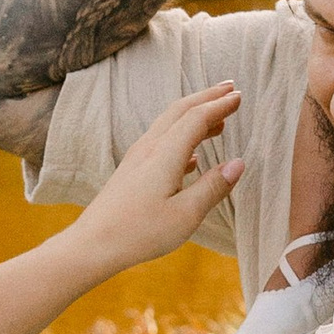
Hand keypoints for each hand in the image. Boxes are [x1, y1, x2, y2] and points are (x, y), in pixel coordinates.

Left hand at [0, 83, 245, 333]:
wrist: (93, 244)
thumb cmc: (140, 233)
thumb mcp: (186, 214)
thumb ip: (213, 187)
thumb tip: (238, 163)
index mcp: (165, 154)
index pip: (197, 118)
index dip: (219, 105)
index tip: (239, 96)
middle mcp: (149, 148)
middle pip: (180, 111)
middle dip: (206, 97)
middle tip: (230, 88)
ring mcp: (137, 158)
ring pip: (168, 124)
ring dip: (194, 115)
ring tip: (217, 120)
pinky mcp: (131, 171)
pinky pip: (160, 142)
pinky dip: (181, 137)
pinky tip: (191, 156)